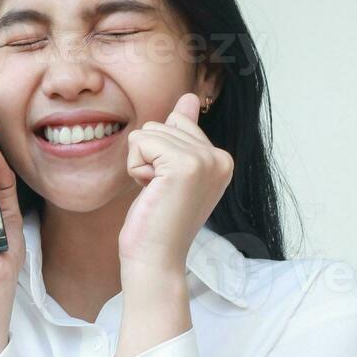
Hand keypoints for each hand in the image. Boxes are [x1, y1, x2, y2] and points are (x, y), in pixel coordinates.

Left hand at [119, 92, 232, 275]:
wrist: (155, 259)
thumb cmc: (158, 221)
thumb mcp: (172, 172)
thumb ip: (183, 134)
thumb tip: (190, 97)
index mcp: (221, 159)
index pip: (177, 123)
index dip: (160, 154)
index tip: (169, 188)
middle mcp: (219, 157)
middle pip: (163, 124)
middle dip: (149, 156)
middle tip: (160, 193)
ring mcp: (204, 160)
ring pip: (149, 132)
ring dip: (141, 163)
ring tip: (156, 193)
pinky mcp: (183, 165)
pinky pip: (141, 142)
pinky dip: (135, 167)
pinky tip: (149, 192)